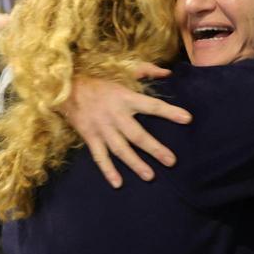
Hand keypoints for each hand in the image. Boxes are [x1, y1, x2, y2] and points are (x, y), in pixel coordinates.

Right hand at [62, 63, 191, 187]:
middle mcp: (115, 115)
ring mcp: (102, 128)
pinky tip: (118, 182)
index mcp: (125, 98)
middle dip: (155, 149)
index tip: (187, 119)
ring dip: (135, 164)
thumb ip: (146, 71)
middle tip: (171, 161)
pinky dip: (108, 170)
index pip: (152, 106)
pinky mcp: (90, 137)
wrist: (66, 87)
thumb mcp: (122, 70)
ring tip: (150, 176)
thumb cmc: (99, 81)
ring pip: (121, 149)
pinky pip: (100, 157)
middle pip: (138, 135)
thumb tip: (168, 72)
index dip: (170, 112)